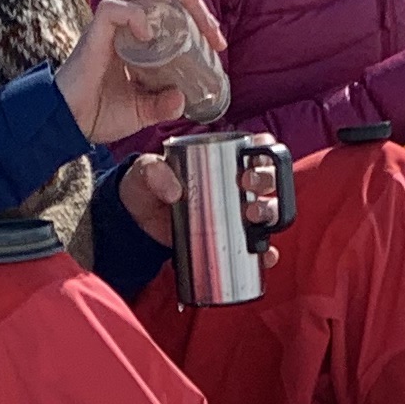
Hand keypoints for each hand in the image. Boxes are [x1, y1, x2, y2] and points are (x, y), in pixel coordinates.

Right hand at [76, 0, 231, 131]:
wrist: (66, 125)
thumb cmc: (97, 113)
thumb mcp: (142, 111)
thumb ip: (163, 104)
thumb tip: (183, 99)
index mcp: (133, 34)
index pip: (167, 3)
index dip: (197, 13)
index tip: (217, 42)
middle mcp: (119, 24)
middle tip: (210, 26)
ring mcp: (105, 27)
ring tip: (188, 10)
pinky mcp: (93, 36)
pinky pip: (113, 8)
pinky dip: (135, 15)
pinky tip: (149, 34)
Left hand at [118, 147, 285, 250]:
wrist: (135, 223)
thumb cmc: (144, 188)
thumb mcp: (143, 171)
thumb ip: (153, 171)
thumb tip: (174, 190)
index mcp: (219, 159)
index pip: (254, 148)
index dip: (265, 149)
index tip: (255, 156)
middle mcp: (234, 185)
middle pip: (267, 180)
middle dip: (267, 181)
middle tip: (250, 185)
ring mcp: (234, 213)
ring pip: (267, 210)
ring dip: (269, 213)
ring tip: (254, 218)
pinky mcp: (230, 238)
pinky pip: (256, 245)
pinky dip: (265, 251)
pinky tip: (265, 254)